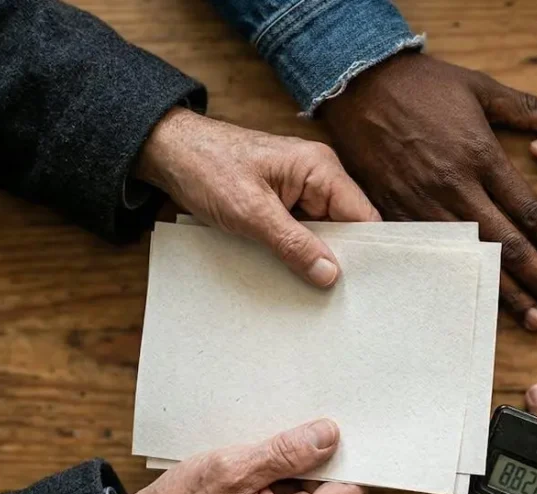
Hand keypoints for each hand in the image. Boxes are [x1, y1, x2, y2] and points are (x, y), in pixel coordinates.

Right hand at [112, 419, 366, 493]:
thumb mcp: (232, 469)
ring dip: (294, 473)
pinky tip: (256, 474)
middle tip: (280, 444)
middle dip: (313, 466)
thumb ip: (286, 455)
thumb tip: (330, 436)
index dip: (342, 461)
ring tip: (259, 462)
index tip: (325, 435)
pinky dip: (282, 485)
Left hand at [135, 107, 379, 287]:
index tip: (366, 287)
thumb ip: (293, 244)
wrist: (168, 151)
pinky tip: (294, 276)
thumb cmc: (207, 168)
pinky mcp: (285, 202)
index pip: (363, 216)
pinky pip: (303, 233)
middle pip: (348, 228)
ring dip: (316, 259)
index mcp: (321, 168)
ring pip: (325, 234)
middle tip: (339, 299)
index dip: (368, 251)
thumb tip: (330, 274)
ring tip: (316, 292)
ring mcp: (302, 190)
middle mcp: (319, 177)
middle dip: (342, 260)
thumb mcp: (251, 212)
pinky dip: (298, 253)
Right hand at [319, 52, 536, 330]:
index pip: (530, 213)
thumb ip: (527, 107)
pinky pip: (431, 256)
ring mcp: (423, 206)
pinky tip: (472, 303)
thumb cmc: (419, 84)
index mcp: (481, 157)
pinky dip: (455, 281)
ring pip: (472, 260)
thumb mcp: (478, 88)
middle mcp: (456, 188)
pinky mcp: (394, 214)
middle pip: (507, 246)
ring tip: (533, 319)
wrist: (355, 82)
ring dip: (505, 293)